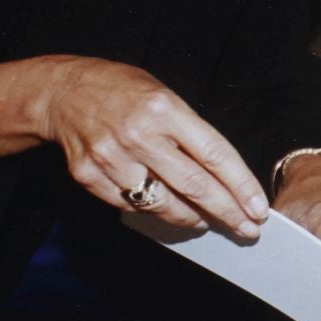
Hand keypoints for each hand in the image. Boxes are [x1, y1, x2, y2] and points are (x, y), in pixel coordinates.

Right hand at [0, 55, 267, 237]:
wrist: (61, 93)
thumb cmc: (122, 92)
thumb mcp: (164, 95)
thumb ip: (190, 132)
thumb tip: (224, 177)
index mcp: (164, 110)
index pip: (214, 154)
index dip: (241, 185)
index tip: (258, 208)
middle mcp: (139, 135)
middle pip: (194, 186)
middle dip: (227, 212)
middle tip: (247, 229)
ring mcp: (111, 158)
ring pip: (162, 203)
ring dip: (191, 218)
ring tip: (207, 221)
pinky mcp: (88, 176)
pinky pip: (131, 206)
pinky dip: (153, 211)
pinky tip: (167, 209)